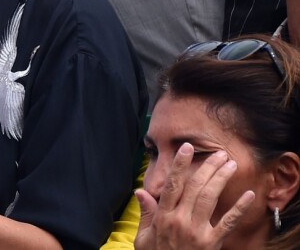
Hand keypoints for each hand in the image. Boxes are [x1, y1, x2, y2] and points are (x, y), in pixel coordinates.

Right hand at [134, 143, 255, 249]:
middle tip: (219, 153)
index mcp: (163, 216)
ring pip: (209, 197)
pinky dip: (239, 208)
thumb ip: (145, 213)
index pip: (172, 184)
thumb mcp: (143, 238)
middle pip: (195, 186)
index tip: (187, 147)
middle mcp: (179, 220)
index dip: (179, 164)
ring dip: (221, 178)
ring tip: (230, 164)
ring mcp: (196, 232)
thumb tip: (140, 191)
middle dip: (207, 166)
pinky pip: (227, 223)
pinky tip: (248, 194)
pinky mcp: (211, 244)